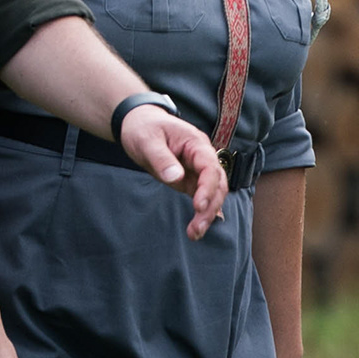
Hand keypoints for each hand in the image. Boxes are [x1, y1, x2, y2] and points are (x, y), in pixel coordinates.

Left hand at [119, 104, 228, 237]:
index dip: (207, 188)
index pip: (210, 167)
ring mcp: (198, 169)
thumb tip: (176, 178)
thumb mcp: (147, 141)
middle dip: (210, 208)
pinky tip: (199, 228)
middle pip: (218, 184)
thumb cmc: (144, 128)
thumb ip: (162, 159)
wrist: (140, 124)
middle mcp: (202, 157)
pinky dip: (203, 212)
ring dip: (207, 214)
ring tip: (193, 233)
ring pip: (213, 193)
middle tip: (195, 229)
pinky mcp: (191, 180)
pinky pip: (203, 196)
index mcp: (196, 144)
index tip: (198, 206)